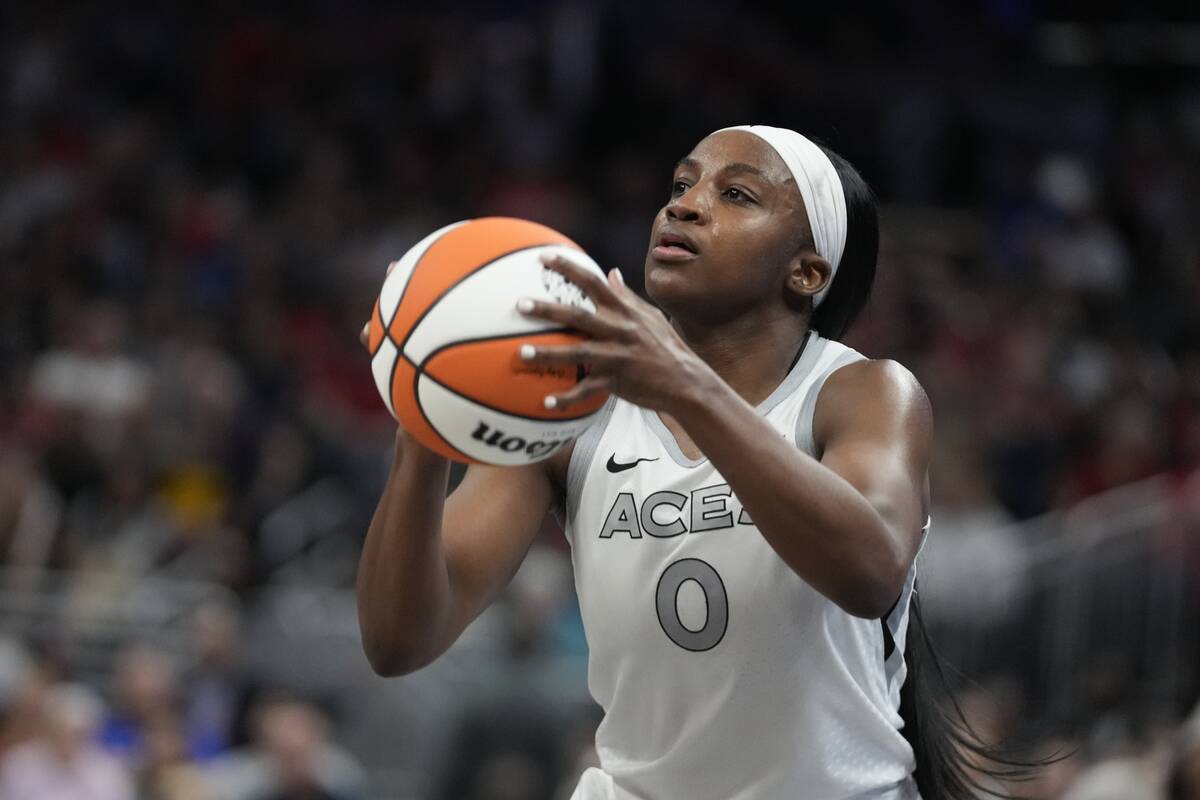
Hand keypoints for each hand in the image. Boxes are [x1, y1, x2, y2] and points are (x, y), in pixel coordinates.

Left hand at [517, 254, 713, 412]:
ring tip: (521, 353)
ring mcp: (616, 355)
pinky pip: (586, 390)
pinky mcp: (616, 381)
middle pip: (577, 315)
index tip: (543, 258)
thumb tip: (611, 272)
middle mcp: (618, 329)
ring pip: (576, 352)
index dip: (568, 268)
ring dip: (547, 353)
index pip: (593, 282)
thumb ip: (626, 296)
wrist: (686, 381)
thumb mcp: (649, 316)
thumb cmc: (665, 346)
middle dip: (546, 309)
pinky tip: (547, 402)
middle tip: (519, 304)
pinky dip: (567, 398)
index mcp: (624, 311)